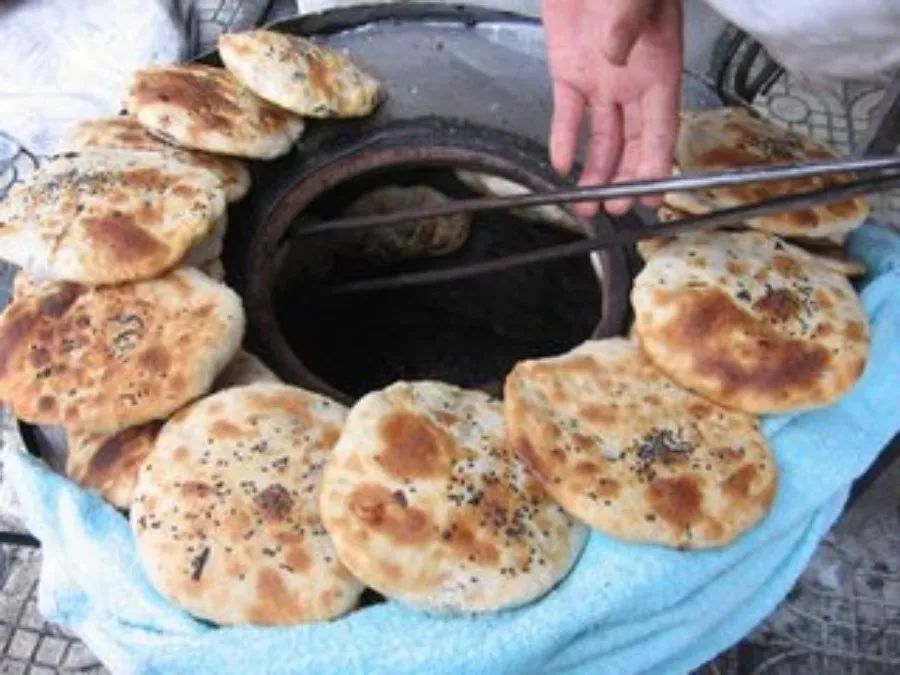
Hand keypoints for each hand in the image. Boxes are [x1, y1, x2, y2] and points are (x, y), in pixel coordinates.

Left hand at [542, 0, 682, 215]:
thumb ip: (626, 22)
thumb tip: (615, 56)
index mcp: (658, 67)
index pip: (662, 126)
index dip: (658, 162)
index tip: (654, 196)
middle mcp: (631, 82)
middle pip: (633, 143)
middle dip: (626, 179)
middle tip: (616, 210)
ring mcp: (599, 80)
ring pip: (601, 137)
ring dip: (595, 172)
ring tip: (587, 205)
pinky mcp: (567, 71)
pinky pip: (567, 114)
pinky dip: (563, 140)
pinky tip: (560, 165)